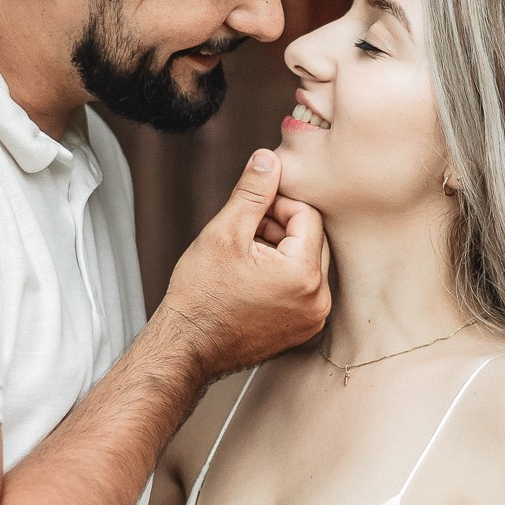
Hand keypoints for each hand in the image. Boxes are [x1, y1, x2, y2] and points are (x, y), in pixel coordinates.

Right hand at [155, 149, 329, 376]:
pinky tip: (250, 280)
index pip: (308, 215)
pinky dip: (282, 277)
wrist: (186, 346)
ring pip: (307, 263)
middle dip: (280, 229)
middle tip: (243, 235)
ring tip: (243, 259)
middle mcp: (318, 301)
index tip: (248, 215)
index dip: (277, 206)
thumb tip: (270, 158)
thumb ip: (253, 192)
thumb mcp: (224, 232)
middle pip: (312, 240)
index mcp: (304, 275)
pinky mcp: (302, 331)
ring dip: (280, 252)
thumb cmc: (200, 294)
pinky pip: (302, 289)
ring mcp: (312, 320)